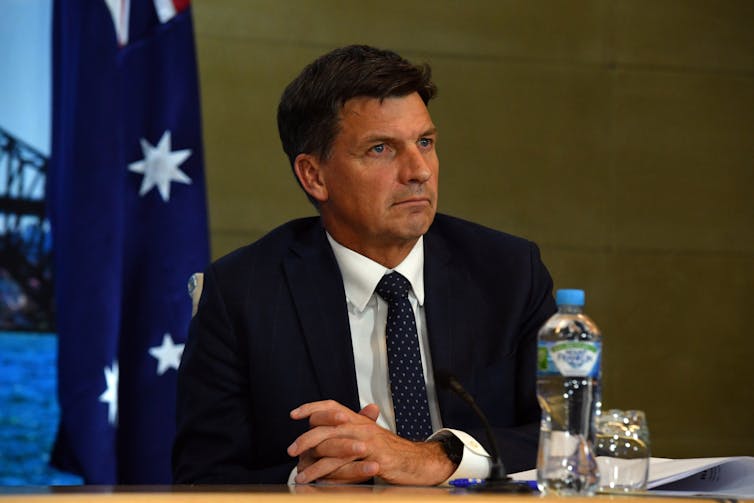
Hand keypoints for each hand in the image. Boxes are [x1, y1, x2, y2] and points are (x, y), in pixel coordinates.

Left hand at [287, 399, 454, 484]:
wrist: (417, 461)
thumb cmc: (392, 452)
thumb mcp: (370, 437)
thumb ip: (351, 431)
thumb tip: (329, 429)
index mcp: (359, 419)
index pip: (331, 406)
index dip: (312, 408)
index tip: (294, 414)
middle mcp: (361, 426)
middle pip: (326, 426)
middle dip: (306, 439)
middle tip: (291, 450)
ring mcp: (366, 440)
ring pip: (332, 446)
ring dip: (313, 462)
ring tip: (300, 472)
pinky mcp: (371, 457)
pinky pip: (343, 464)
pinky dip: (327, 473)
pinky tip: (317, 480)